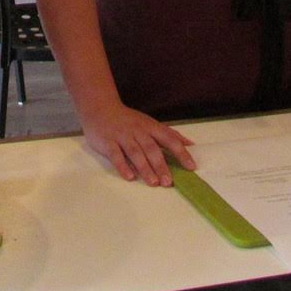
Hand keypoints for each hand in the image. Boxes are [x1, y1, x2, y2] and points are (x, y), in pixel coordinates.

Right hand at [80, 99, 196, 186]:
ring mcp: (122, 136)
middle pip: (152, 148)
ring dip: (145, 168)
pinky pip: (115, 155)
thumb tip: (191, 144)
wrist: (100, 108)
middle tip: (168, 182)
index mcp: (151, 127)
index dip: (181, 152)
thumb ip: (169, 134)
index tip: (191, 167)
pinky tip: (130, 177)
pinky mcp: (107, 142)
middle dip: (161, 165)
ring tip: (153, 183)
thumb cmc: (129, 120)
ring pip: (135, 153)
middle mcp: (138, 131)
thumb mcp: (150, 123)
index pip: (169, 139)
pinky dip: (122, 166)